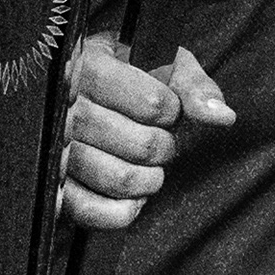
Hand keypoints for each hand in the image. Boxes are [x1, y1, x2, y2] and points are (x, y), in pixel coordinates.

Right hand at [60, 33, 232, 231]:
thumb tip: (223, 116)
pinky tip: (132, 196)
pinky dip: (123, 211)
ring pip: (119, 179)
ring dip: (150, 180)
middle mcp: (64, 107)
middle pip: (142, 146)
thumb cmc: (121, 73)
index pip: (153, 105)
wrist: (73, 89)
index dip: (172, 112)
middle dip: (164, 147)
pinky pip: (89, 211)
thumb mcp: (156, 62)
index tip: (164, 107)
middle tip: (157, 139)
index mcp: (88, 65)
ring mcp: (54, 147)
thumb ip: (192, 85)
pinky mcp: (52, 185)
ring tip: (149, 167)